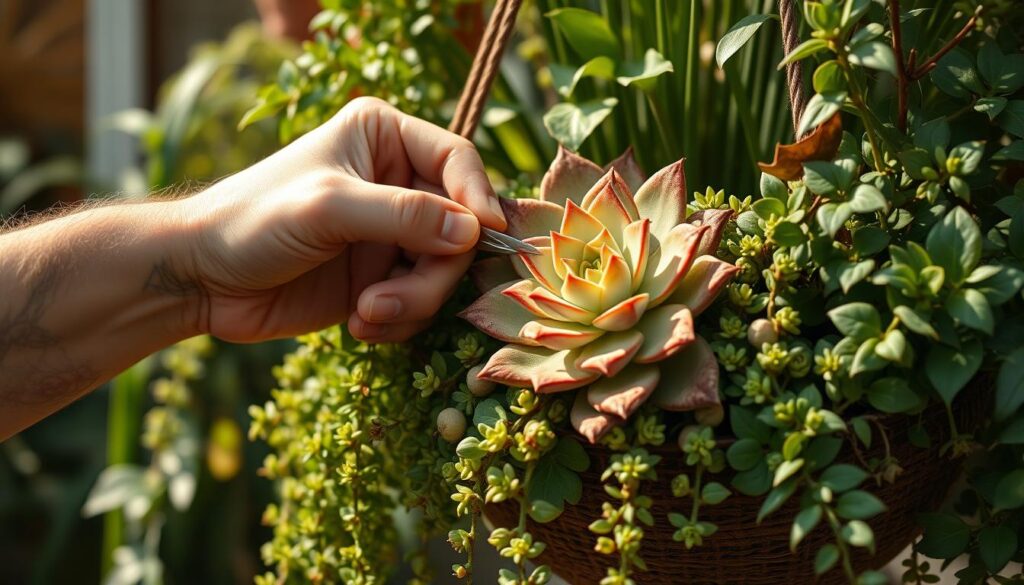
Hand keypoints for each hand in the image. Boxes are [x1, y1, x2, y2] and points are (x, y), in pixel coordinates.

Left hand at [182, 97, 506, 342]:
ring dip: (412, 303)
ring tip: (366, 314)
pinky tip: (360, 323)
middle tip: (388, 301)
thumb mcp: (328, 208)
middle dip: (432, 273)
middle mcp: (396, 182)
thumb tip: (473, 231)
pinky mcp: (381, 277)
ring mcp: (390, 234)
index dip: (477, 198)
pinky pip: (421, 303)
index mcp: (384, 138)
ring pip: (444, 272)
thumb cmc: (251, 221)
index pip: (458, 160)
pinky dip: (398, 320)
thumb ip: (403, 214)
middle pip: (459, 228)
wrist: (201, 280)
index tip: (484, 237)